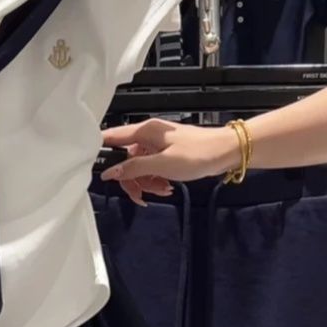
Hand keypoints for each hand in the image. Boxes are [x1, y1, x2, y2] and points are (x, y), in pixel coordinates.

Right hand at [100, 118, 240, 204]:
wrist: (227, 152)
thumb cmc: (198, 154)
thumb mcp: (163, 164)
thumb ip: (134, 167)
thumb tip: (109, 172)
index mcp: (143, 131)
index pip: (110, 138)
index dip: (101, 154)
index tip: (99, 172)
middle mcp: (147, 136)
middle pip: (124, 160)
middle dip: (132, 179)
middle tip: (142, 194)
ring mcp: (157, 146)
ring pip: (138, 167)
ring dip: (146, 182)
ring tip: (162, 189)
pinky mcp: (166, 155)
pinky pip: (151, 169)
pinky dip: (156, 180)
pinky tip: (167, 186)